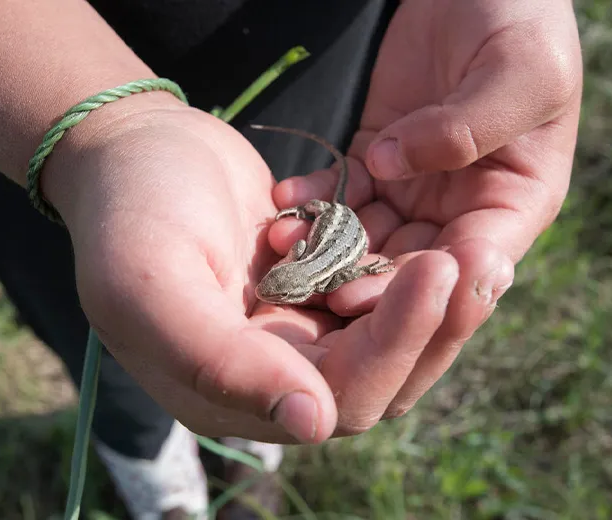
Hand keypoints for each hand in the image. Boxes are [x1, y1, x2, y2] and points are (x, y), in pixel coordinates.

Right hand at [42, 93, 457, 442]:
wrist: (132, 149)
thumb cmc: (129, 212)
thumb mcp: (153, 283)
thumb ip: (219, 361)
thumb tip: (312, 424)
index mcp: (229, 391)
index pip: (337, 398)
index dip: (394, 344)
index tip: (437, 269)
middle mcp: (270, 372)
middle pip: (378, 375)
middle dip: (432, 324)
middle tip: (482, 260)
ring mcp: (295, 327)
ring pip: (386, 336)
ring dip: (434, 301)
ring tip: (480, 252)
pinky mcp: (313, 284)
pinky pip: (377, 290)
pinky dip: (408, 269)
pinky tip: (444, 234)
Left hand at [269, 0, 581, 427]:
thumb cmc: (520, 21)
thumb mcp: (519, 69)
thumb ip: (471, 124)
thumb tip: (394, 166)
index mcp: (516, 200)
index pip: (475, 262)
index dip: (426, 287)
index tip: (373, 298)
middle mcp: (465, 207)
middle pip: (413, 262)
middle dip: (364, 278)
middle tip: (316, 289)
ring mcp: (417, 186)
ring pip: (369, 235)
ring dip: (326, 245)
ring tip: (284, 240)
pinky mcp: (377, 158)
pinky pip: (340, 191)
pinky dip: (311, 199)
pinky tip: (283, 200)